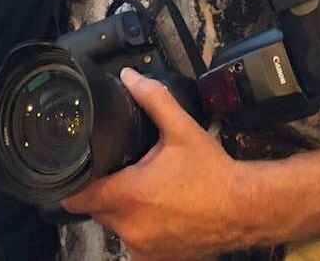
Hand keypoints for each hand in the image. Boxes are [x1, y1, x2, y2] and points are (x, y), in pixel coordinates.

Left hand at [61, 67, 251, 260]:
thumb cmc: (213, 173)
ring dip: (122, 209)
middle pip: (97, 208)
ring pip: (116, 225)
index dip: (74, 182)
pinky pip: (135, 242)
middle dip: (104, 189)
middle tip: (123, 169)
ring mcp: (144, 248)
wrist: (245, 208)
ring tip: (144, 188)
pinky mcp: (158, 260)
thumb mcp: (181, 129)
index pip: (79, 196)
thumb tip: (129, 77)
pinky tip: (158, 210)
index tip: (81, 168)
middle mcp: (131, 227)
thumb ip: (152, 99)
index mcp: (130, 195)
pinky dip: (140, 227)